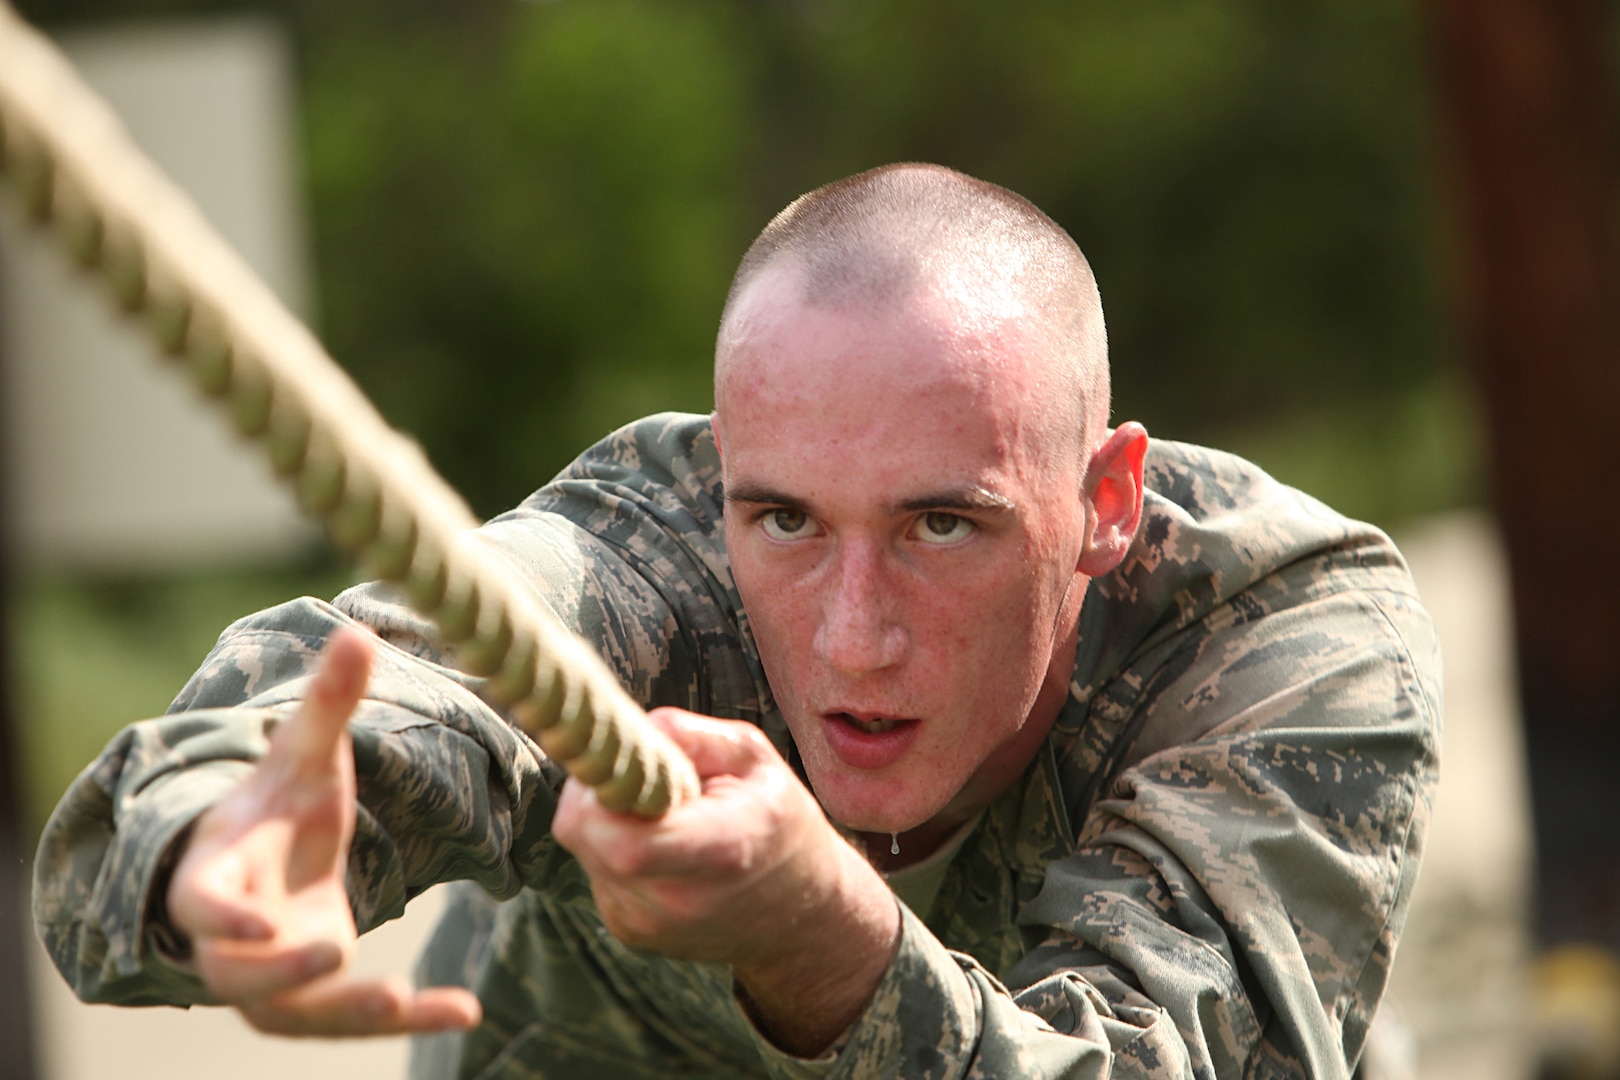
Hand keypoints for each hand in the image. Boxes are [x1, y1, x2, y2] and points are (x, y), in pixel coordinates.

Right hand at [164, 627, 481, 1036]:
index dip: (222, 916)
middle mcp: (233, 939)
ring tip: (406, 1002)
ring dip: (347, 1012)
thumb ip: (329, 704)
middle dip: (283, 973)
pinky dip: (406, 1019)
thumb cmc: (279, 802)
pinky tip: (463, 1011)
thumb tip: (357, 631)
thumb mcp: (305, 754)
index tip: (255, 922)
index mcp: (218, 872)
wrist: (270, 857)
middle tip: (338, 957)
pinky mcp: (312, 1000)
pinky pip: (350, 1020)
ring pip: (294, 1014)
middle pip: (241, 974)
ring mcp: (269, 978)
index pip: (202, 904)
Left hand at [552, 709, 899, 1055]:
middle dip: (598, 789)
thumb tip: (626, 731)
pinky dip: (613, 847)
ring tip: (665, 815)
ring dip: (608, 818)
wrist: (802, 913)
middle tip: (642, 774)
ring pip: (584, 848)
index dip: (604, 787)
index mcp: (721, 850)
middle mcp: (679, 899)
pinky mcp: (630, 932)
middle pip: (585, 834)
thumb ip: (691, 735)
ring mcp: (649, 924)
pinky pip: (595, 870)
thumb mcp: (755, 757)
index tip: (629, 758)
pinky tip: (660, 846)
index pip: (624, 840)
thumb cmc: (779, 821)